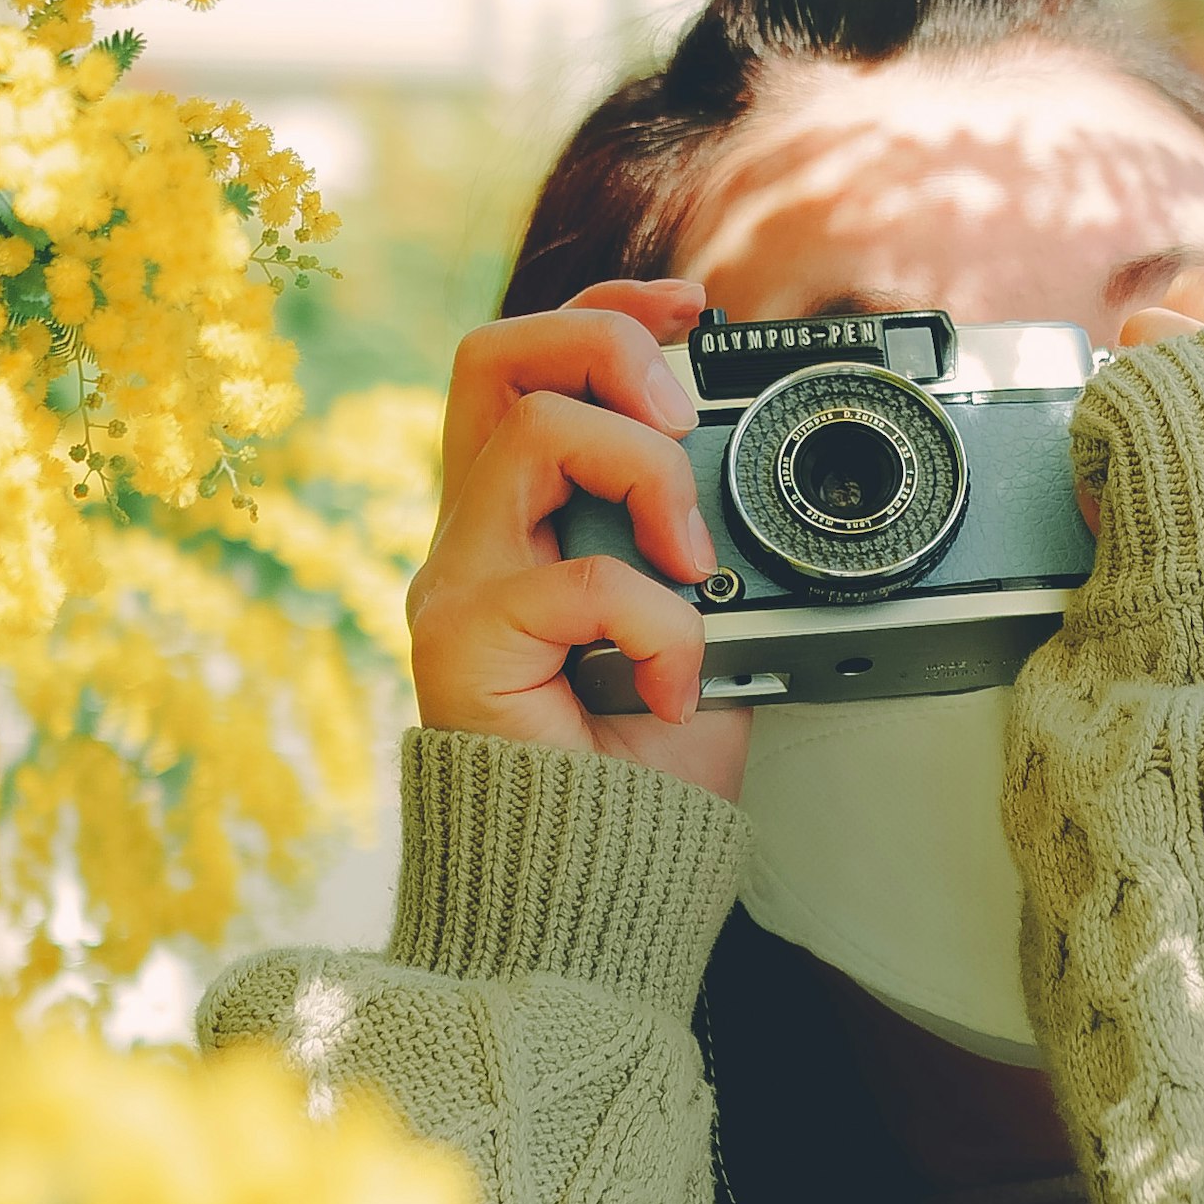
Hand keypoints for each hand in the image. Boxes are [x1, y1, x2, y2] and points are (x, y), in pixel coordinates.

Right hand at [406, 276, 752, 790]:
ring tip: (690, 557)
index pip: (527, 364)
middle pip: (491, 355)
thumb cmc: (642, 776)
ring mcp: (456, 584)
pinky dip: (659, 619)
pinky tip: (676, 680)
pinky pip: (580, 576)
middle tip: (679, 414)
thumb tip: (746, 467)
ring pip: (530, 429)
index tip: (696, 309)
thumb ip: (693, 541)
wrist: (596, 894)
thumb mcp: (696, 624)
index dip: (607, 311)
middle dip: (602, 342)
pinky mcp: (460, 641)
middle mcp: (471, 538)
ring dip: (643, 471)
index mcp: (520, 521)